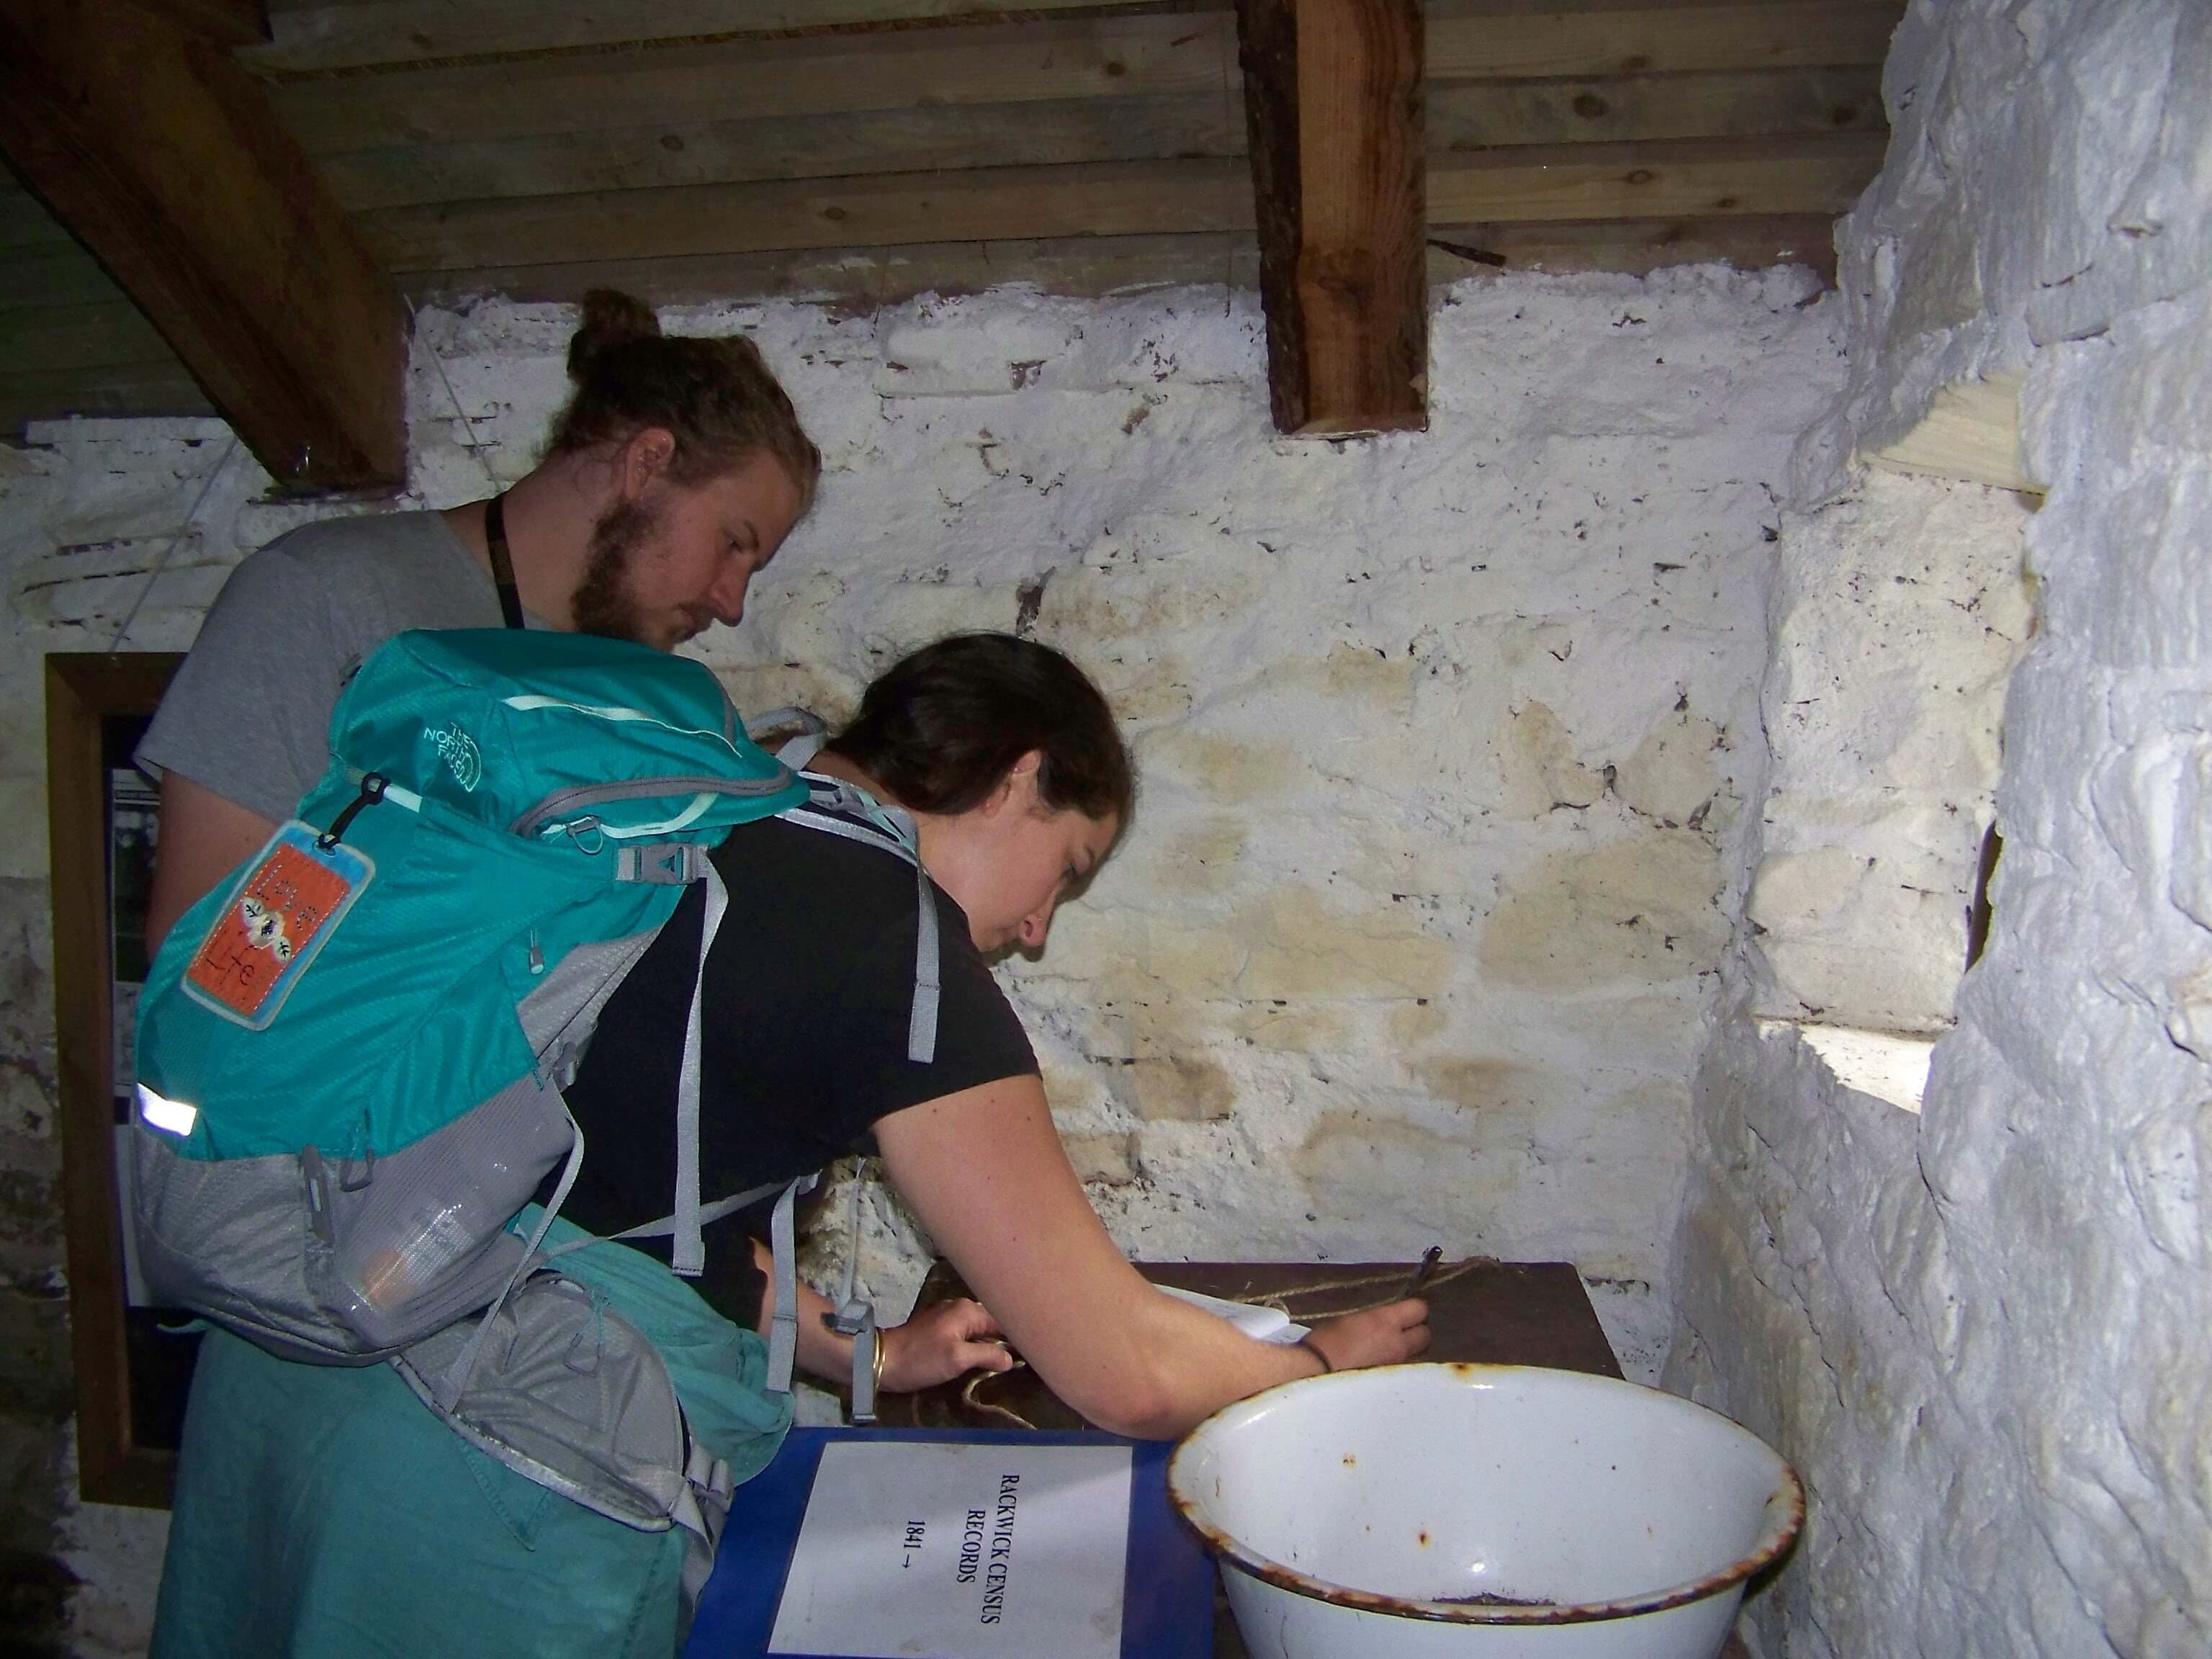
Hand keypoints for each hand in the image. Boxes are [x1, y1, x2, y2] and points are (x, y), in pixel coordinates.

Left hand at [880, 1297, 1015, 1393]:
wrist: (882, 1361)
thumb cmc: (921, 1359)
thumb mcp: (957, 1359)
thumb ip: (987, 1355)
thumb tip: (1010, 1358)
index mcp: (967, 1310)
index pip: (1003, 1320)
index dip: (1018, 1335)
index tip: (1033, 1350)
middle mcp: (960, 1307)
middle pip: (992, 1322)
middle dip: (1006, 1337)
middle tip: (1026, 1355)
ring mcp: (948, 1316)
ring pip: (979, 1328)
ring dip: (991, 1341)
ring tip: (1010, 1357)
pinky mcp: (939, 1328)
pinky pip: (966, 1333)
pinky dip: (977, 1343)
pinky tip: (984, 1356)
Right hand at [1303, 1299, 1431, 1371]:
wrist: (1315, 1373)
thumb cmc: (1325, 1342)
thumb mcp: (1350, 1320)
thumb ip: (1374, 1322)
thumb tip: (1382, 1325)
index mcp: (1386, 1321)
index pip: (1419, 1309)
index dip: (1413, 1310)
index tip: (1404, 1313)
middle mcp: (1398, 1344)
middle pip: (1426, 1336)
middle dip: (1416, 1334)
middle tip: (1400, 1334)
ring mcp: (1396, 1367)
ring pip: (1415, 1356)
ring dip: (1406, 1353)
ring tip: (1386, 1354)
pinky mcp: (1391, 1386)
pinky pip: (1402, 1372)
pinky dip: (1396, 1369)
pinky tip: (1379, 1369)